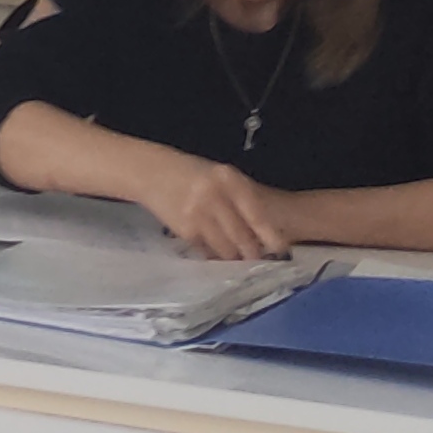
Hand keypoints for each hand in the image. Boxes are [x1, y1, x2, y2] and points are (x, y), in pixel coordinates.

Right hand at [144, 153, 289, 261]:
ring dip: (235, 259)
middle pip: (244, 238)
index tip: (282, 252)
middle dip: (254, 255)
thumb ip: (241, 200)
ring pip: (228, 251)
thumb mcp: (219, 177)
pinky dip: (215, 255)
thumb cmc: (191, 173)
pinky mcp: (186, 230)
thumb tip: (266, 234)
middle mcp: (215, 196)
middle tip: (260, 261)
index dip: (272, 238)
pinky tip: (216, 252)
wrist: (150, 171)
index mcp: (229, 179)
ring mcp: (199, 215)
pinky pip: (209, 252)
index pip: (258, 216)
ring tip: (238, 258)